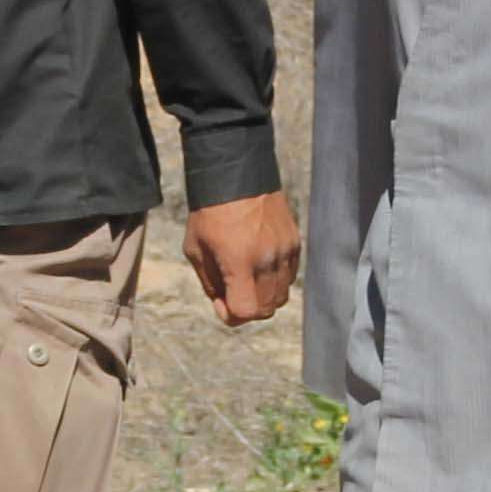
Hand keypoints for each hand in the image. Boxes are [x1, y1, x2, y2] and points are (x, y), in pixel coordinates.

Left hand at [188, 189, 300, 326]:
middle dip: (247, 308)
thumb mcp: (195, 250)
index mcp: (239, 261)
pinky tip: (259, 265)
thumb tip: (225, 305)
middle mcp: (266, 259)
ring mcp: (285, 251)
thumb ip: (210, 284)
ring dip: (262, 296)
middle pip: (266, 309)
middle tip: (232, 291)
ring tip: (246, 279)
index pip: (246, 311)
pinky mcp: (295, 243)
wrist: (236, 175)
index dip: (231, 316)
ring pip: (281, 296)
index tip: (220, 301)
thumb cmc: (210, 213)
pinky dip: (275, 281)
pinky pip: (289, 277)